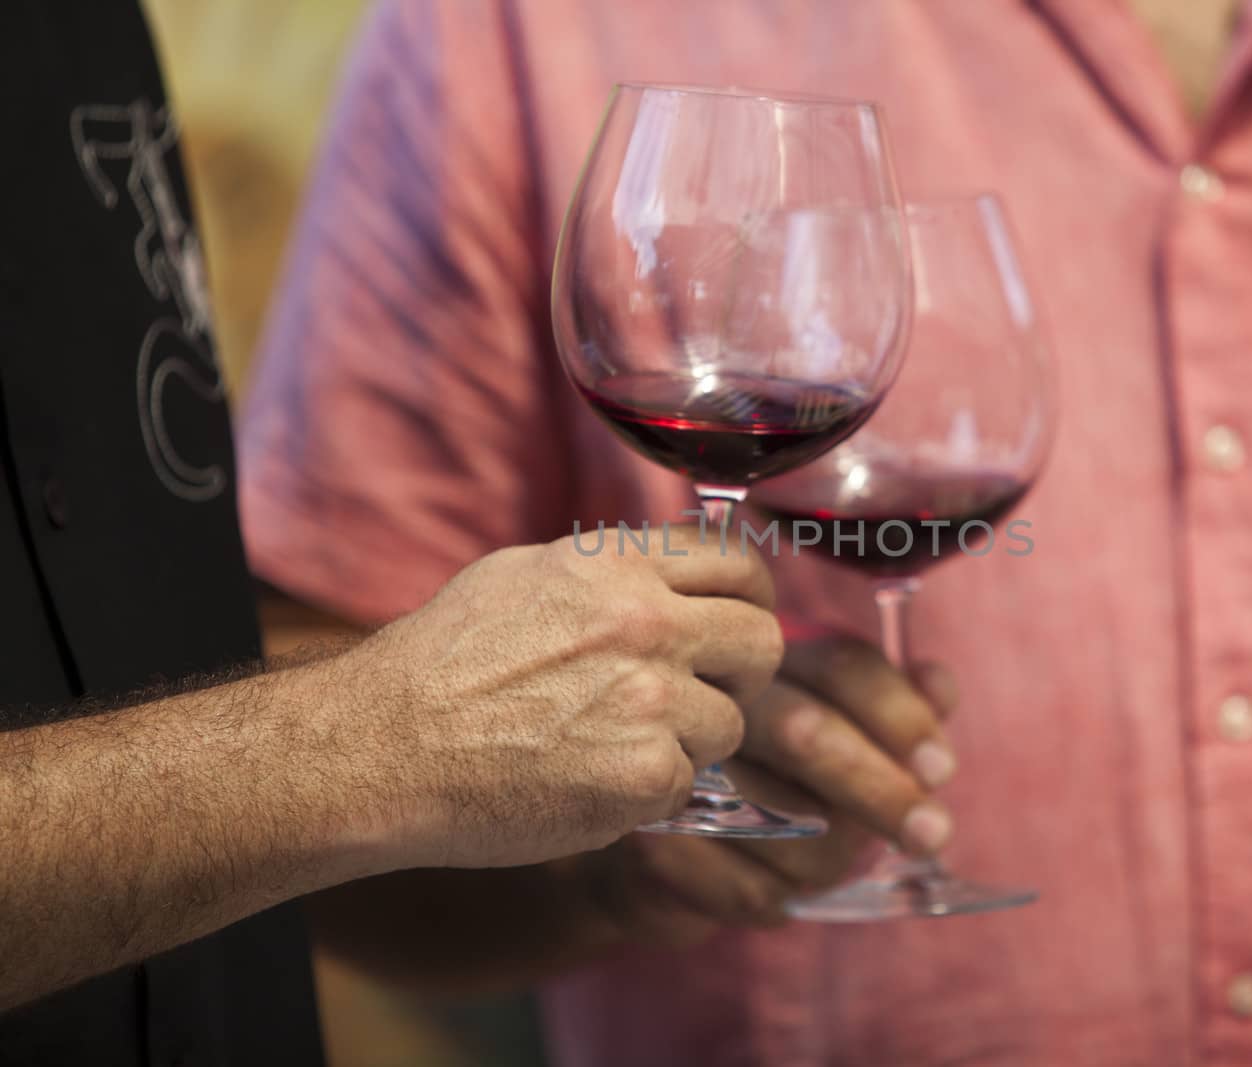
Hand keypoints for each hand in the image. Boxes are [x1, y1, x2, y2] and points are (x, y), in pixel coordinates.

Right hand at [330, 525, 782, 870]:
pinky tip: (591, 783)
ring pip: (729, 724)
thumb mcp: (523, 575)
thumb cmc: (439, 663)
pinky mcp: (645, 774)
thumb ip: (607, 573)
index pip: (738, 564)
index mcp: (618, 567)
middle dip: (740, 672)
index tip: (738, 621)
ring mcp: (652, 700)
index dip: (750, 597)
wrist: (381, 748)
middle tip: (700, 694)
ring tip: (615, 746)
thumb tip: (667, 577)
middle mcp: (647, 623)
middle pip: (762, 643)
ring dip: (687, 742)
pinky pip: (687, 784)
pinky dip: (648, 793)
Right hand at [588, 635, 958, 933]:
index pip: (843, 666)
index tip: (940, 769)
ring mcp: (680, 769)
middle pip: (809, 733)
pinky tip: (782, 889)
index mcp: (774, 661)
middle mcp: (722, 702)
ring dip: (834, 859)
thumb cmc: (766, 779)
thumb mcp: (839, 730)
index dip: (901, 716)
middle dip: (882, 792)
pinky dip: (783, 898)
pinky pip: (749, 887)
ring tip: (837, 865)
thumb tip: (939, 684)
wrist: (657, 847)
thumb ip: (897, 704)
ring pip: (786, 822)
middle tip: (931, 834)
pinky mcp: (654, 842)